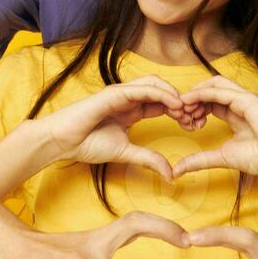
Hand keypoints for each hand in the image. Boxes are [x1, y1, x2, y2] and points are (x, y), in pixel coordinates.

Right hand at [40, 75, 200, 179]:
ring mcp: (122, 93)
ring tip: (186, 110)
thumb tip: (171, 174)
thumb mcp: (126, 153)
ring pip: (155, 84)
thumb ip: (148, 159)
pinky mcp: (115, 92)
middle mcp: (129, 98)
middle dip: (181, 102)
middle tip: (195, 118)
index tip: (193, 125)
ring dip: (174, 95)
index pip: (162, 104)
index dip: (179, 111)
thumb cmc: (87, 144)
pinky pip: (143, 88)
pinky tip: (173, 104)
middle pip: (163, 91)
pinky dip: (161, 93)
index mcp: (132, 110)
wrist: (62, 141)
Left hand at [169, 76, 257, 184]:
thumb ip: (200, 160)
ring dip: (195, 93)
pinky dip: (202, 94)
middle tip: (179, 112)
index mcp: (237, 113)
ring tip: (182, 106)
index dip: (195, 108)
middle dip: (193, 99)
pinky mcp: (247, 99)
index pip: (211, 102)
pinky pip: (219, 91)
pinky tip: (190, 102)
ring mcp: (245, 98)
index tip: (183, 121)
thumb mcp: (222, 157)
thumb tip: (177, 170)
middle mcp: (241, 102)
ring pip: (214, 85)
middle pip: (211, 90)